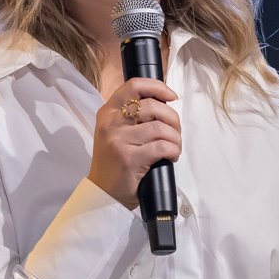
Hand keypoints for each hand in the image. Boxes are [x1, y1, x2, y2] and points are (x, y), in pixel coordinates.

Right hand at [87, 77, 181, 208]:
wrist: (103, 193)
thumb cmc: (115, 162)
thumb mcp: (115, 132)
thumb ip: (131, 116)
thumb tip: (164, 102)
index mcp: (108, 112)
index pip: (134, 85)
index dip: (158, 87)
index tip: (171, 97)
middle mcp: (111, 123)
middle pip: (153, 106)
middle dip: (172, 119)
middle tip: (175, 132)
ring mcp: (118, 141)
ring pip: (160, 128)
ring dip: (175, 138)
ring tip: (174, 147)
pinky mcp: (129, 159)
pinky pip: (162, 146)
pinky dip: (173, 150)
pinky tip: (171, 156)